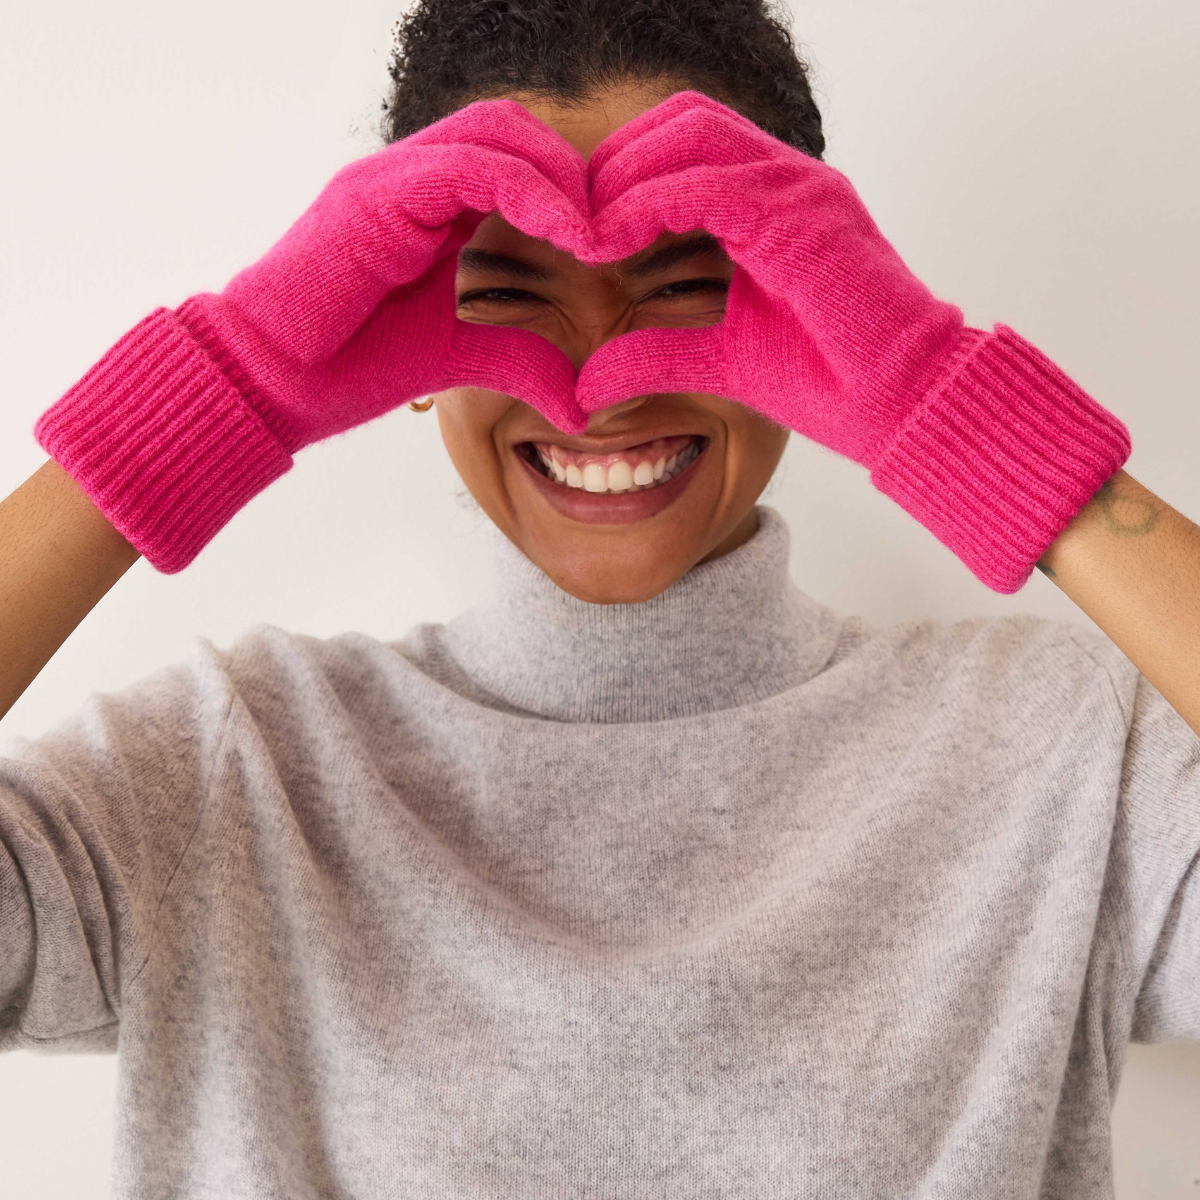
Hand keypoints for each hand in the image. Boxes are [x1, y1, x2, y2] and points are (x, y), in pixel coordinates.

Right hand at [175, 99, 591, 443]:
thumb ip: (522, 365)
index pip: (513, 158)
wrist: (274, 381)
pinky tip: (566, 237)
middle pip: (510, 127)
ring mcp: (389, 177)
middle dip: (572, 172)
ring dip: (558, 178)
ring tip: (595, 237)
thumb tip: (582, 411)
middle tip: (612, 231)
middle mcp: (410, 177)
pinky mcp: (374, 194)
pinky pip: (466, 167)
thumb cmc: (353, 365)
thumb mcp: (462, 358)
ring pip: (494, 132)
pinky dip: (527, 192)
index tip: (612, 242)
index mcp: (429, 204)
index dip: (568, 188)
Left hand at [574, 92, 1131, 592]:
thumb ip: (654, 357)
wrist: (903, 404)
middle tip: (568, 221)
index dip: (620, 176)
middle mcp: (787, 178)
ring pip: (691, 132)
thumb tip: (585, 383)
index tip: (573, 230)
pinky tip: (609, 242)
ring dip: (624, 175)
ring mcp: (801, 187)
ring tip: (583, 232)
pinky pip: (711, 179)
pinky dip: (649, 201)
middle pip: (680, 120)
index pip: (683, 146)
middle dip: (613, 162)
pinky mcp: (804, 212)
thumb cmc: (830, 383)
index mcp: (771, 202)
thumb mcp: (718, 364)